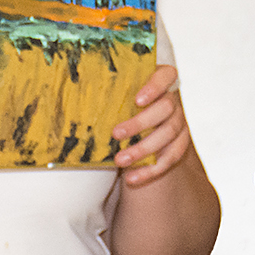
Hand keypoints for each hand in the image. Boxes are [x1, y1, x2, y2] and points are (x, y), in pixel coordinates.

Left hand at [113, 64, 192, 186]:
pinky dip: (151, 170)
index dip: (155, 86)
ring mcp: (179, 123)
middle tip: (116, 134)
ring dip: (143, 149)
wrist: (138, 130)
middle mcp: (174, 101)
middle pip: (166, 108)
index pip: (167, 75)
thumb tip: (74, 90)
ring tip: (119, 160)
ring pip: (168, 134)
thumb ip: (106, 92)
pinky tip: (132, 178)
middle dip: (141, 123)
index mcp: (160, 82)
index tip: (137, 100)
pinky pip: (171, 158)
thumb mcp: (117, 97)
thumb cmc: (123, 107)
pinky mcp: (179, 144)